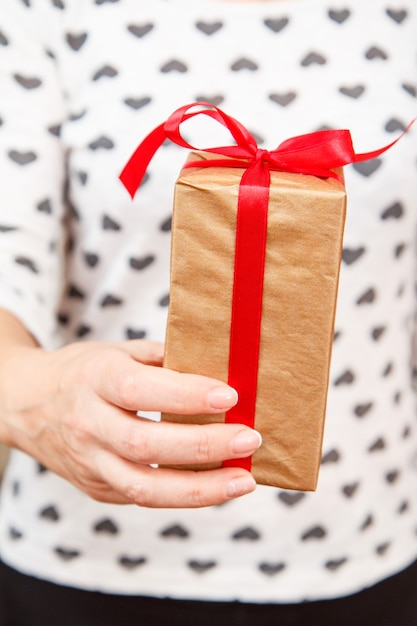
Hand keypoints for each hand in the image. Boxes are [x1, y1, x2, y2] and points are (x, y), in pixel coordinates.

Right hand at [0, 339, 260, 507]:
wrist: (27, 404)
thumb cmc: (83, 371)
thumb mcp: (117, 351)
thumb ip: (163, 360)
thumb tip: (220, 369)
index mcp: (94, 379)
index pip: (141, 389)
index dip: (187, 395)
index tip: (230, 396)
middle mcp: (87, 423)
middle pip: (146, 444)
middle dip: (205, 446)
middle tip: (249, 439)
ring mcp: (89, 462)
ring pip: (144, 488)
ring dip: (201, 489)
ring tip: (244, 481)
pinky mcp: (95, 488)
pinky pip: (143, 498)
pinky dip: (185, 495)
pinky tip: (217, 487)